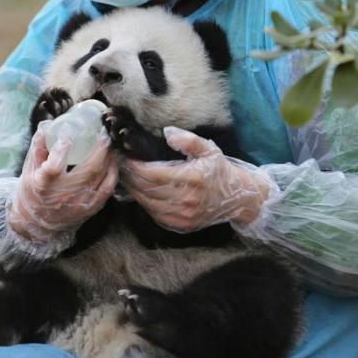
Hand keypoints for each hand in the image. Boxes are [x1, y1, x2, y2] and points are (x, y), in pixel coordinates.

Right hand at [8, 127, 117, 241]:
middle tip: (103, 132)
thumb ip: (39, 145)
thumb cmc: (33, 190)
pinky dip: (113, 171)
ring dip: (109, 157)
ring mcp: (80, 202)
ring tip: (108, 143)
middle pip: (89, 170)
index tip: (68, 134)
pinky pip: (108, 187)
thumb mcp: (29, 167)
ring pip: (102, 177)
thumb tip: (50, 123)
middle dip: (100, 148)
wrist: (38, 223)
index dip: (62, 149)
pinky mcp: (91, 208)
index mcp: (44, 184)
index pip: (54, 166)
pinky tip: (112, 160)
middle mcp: (64, 195)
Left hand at [120, 126, 271, 231]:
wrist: (237, 198)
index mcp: (191, 178)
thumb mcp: (208, 149)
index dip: (134, 166)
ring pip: (147, 203)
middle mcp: (185, 199)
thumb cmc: (219, 170)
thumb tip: (167, 132)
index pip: (152, 173)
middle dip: (129, 177)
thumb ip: (188, 140)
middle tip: (119, 165)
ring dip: (133, 190)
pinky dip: (143, 202)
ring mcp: (182, 216)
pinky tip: (139, 191)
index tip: (125, 156)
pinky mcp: (180, 225)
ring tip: (126, 177)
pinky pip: (154, 214)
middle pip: (145, 189)